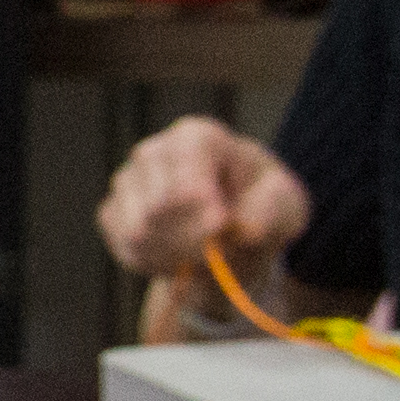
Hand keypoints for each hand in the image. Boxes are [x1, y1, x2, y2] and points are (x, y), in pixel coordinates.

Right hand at [100, 117, 308, 288]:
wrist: (236, 217)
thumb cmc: (262, 203)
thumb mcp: (287, 205)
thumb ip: (271, 213)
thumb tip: (247, 230)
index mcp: (198, 137)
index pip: (185, 168)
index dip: (201, 203)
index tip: (221, 226)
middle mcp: (154, 152)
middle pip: (158, 206)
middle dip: (192, 238)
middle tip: (220, 248)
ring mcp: (127, 180)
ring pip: (138, 231)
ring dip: (174, 254)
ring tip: (203, 255)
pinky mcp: (113, 211)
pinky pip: (125, 247)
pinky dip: (153, 263)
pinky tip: (179, 258)